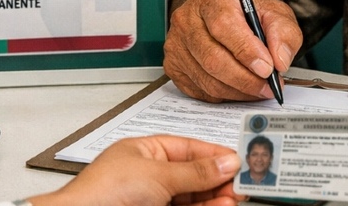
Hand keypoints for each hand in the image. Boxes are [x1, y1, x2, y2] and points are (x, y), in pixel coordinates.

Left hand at [29, 135, 245, 205]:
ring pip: (194, 196)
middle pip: (194, 174)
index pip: (189, 148)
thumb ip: (195, 171)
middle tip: (244, 181)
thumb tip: (227, 162)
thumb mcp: (157, 176)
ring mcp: (153, 198)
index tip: (241, 159)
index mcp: (145, 151)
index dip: (215, 154)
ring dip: (217, 196)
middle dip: (220, 178)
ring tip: (237, 196)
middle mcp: (150, 174)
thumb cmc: (103, 194)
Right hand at [164, 0, 301, 101]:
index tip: (268, 68)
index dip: (246, 50)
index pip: (224, 25)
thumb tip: (280, 60)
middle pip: (213, 57)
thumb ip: (283, 32)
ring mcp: (176, 43)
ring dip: (238, 91)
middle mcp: (187, 18)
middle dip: (246, 79)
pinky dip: (225, 95)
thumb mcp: (273, 12)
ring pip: (207, 79)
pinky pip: (200, 90)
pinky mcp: (173, 66)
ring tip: (260, 89)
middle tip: (269, 86)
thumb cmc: (246, 12)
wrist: (222, 13)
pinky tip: (240, 89)